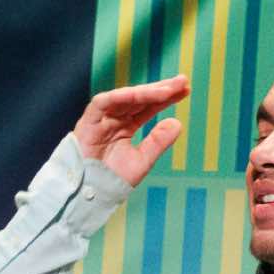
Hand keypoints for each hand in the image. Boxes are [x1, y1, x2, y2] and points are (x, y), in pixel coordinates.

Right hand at [73, 75, 187, 186]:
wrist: (91, 193)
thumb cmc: (112, 179)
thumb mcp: (142, 160)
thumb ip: (158, 142)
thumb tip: (177, 122)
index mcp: (125, 126)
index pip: (148, 106)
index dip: (166, 98)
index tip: (186, 89)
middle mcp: (114, 118)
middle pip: (139, 98)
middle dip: (160, 88)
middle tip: (182, 81)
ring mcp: (101, 119)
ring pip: (124, 97)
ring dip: (146, 91)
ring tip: (168, 89)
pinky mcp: (87, 121)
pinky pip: (103, 103)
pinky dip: (121, 96)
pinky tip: (141, 94)